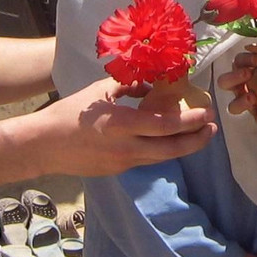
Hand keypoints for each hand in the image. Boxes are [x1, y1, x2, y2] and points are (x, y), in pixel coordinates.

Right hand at [28, 77, 215, 176]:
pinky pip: (146, 160)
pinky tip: (166, 140)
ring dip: (182, 147)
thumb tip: (149, 85)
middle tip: (212, 128)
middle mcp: (127, 148)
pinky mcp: (117, 170)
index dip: (190, 121)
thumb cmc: (69, 114)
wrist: (44, 146)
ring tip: (197, 135)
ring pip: (162, 158)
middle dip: (196, 140)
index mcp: (123, 124)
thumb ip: (128, 87)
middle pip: (172, 149)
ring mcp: (123, 162)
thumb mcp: (99, 92)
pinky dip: (161, 150)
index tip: (207, 113)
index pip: (166, 126)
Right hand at [218, 50, 256, 126]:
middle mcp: (239, 84)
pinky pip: (256, 118)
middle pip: (224, 82)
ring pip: (233, 105)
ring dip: (241, 102)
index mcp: (244, 67)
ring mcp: (244, 100)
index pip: (238, 61)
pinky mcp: (255, 113)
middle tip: (248, 74)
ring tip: (253, 98)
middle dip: (233, 77)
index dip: (246, 59)